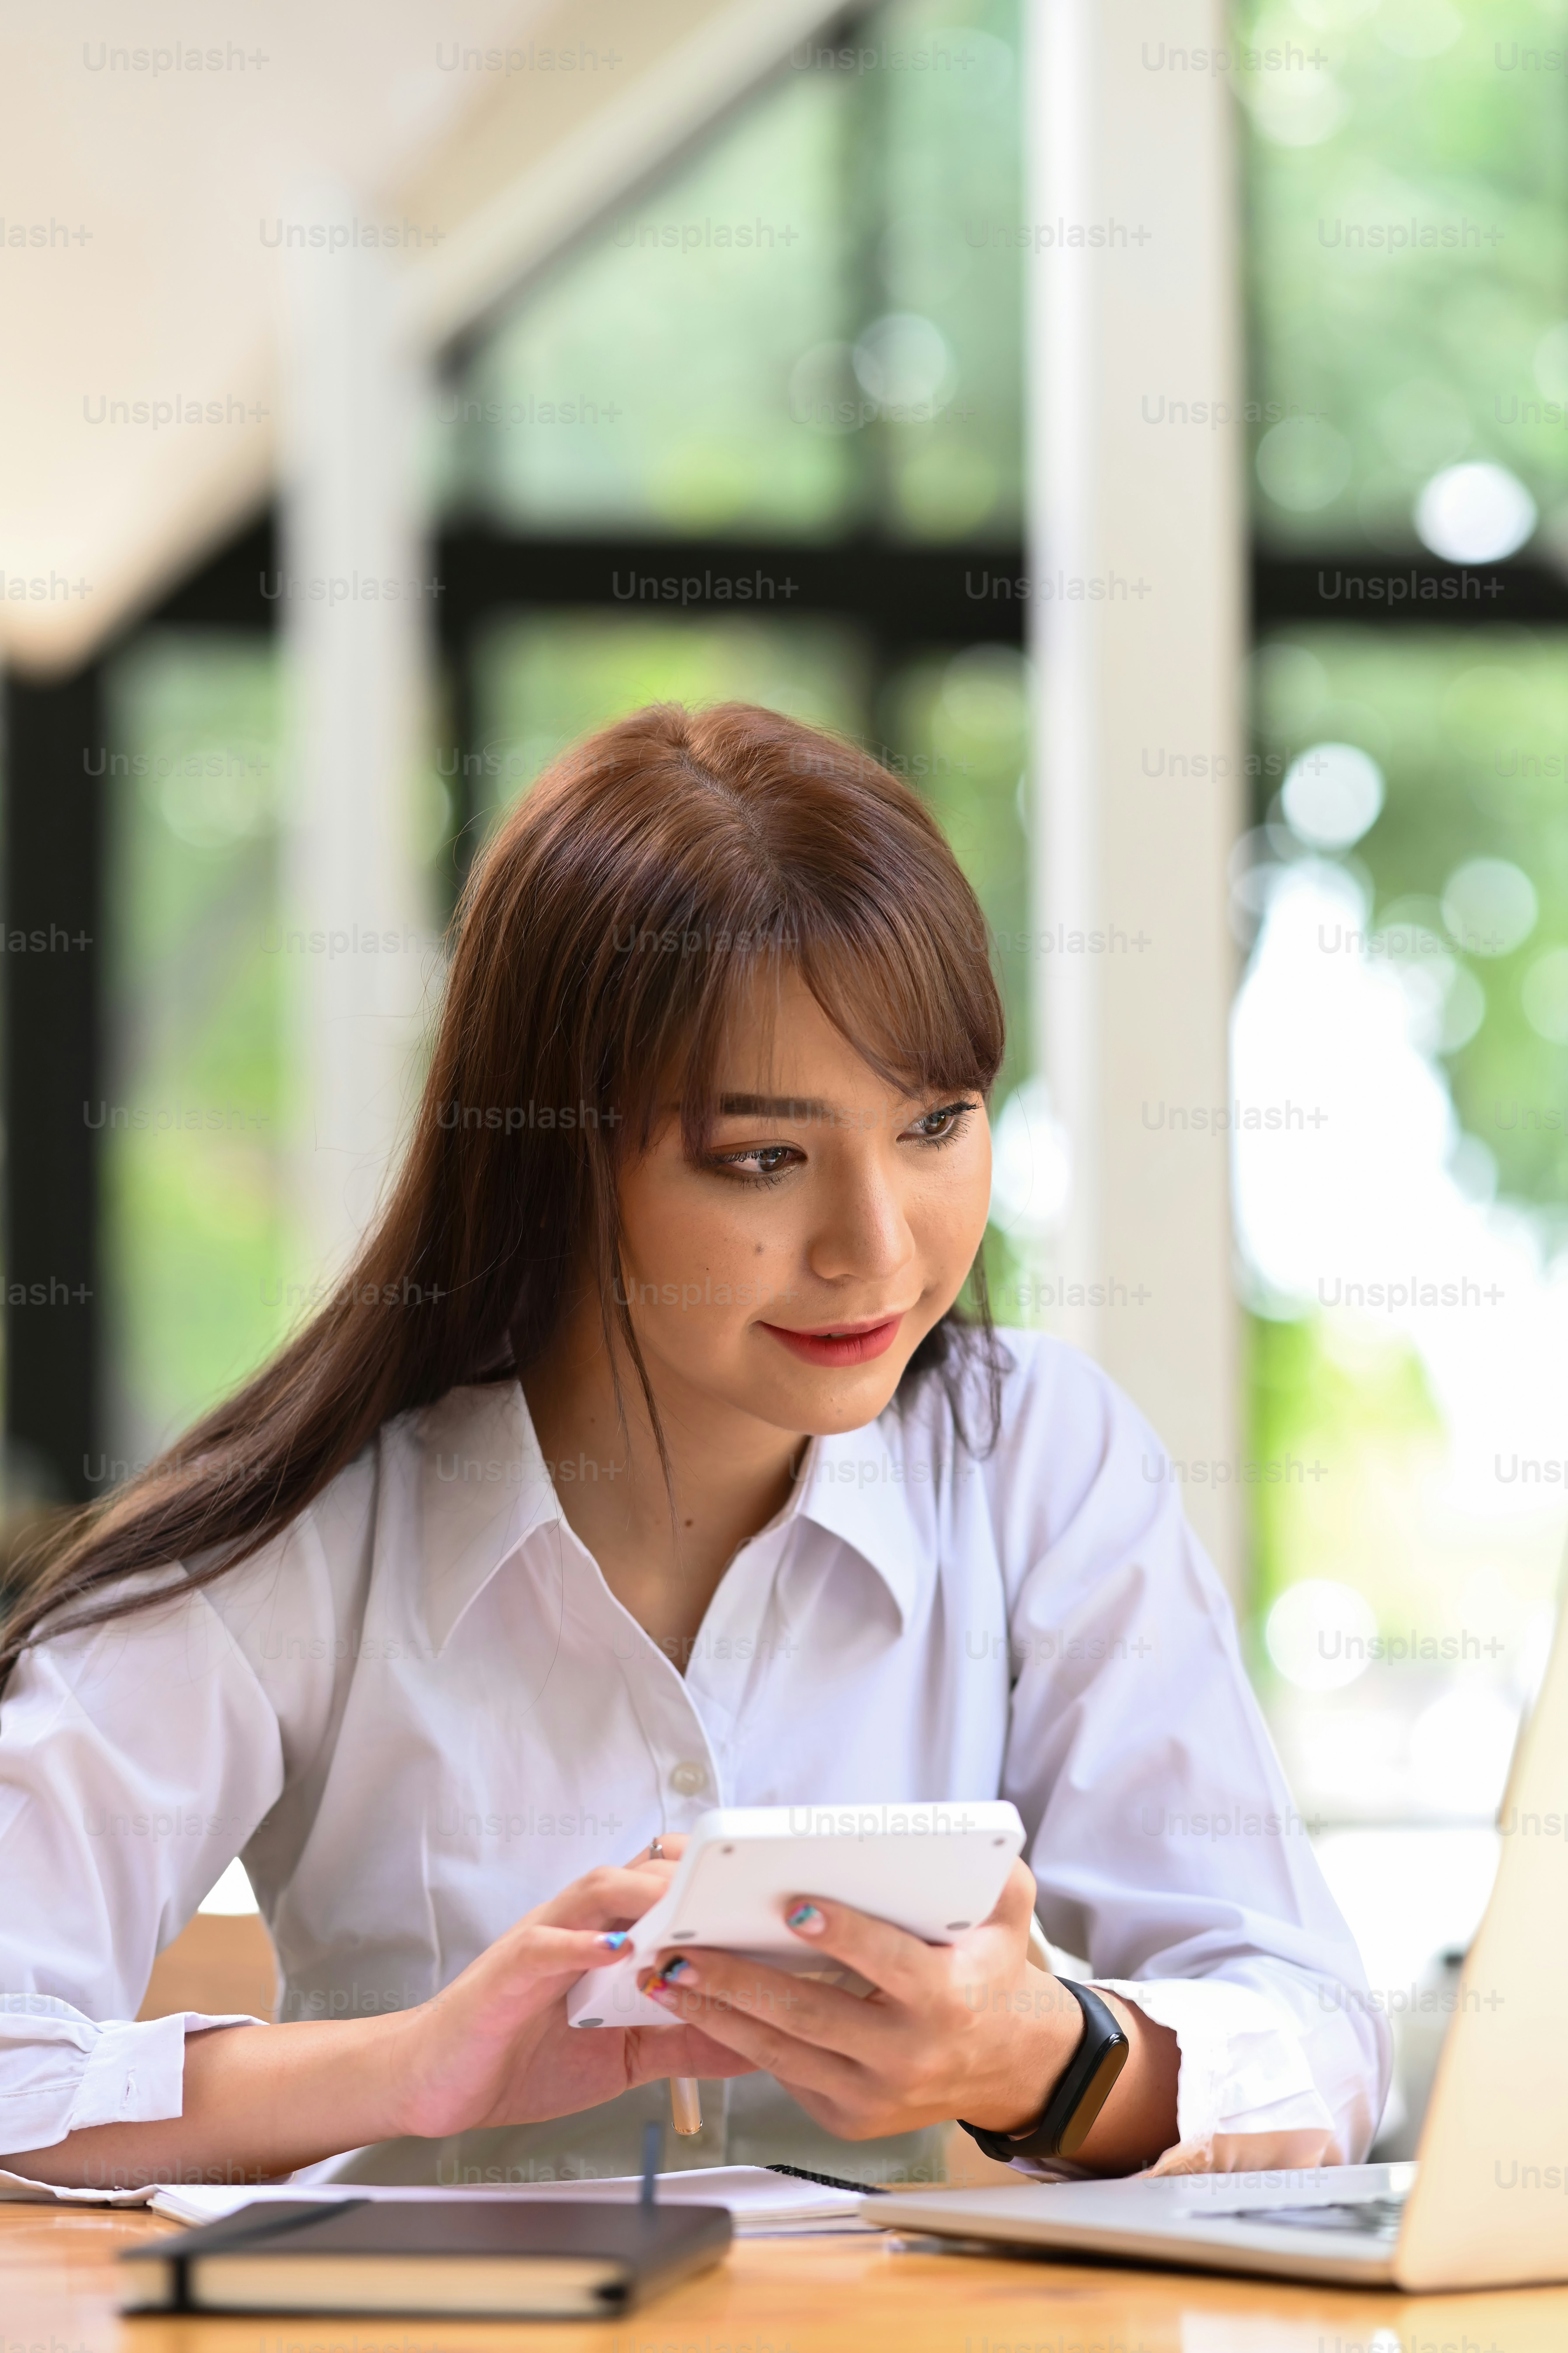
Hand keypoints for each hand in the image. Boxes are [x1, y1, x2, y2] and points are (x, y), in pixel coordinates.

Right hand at [391, 1845, 754, 2139]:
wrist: (439, 2082)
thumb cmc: (523, 2058)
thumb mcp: (621, 2055)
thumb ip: (681, 2042)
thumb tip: (753, 2046)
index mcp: (605, 1940)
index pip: (664, 1889)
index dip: (712, 1885)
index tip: (764, 1897)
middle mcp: (577, 1927)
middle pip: (640, 1872)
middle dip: (693, 1874)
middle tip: (744, 1888)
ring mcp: (541, 1942)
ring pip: (597, 1890)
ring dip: (645, 1894)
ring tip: (688, 1908)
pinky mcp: (507, 1972)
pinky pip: (546, 1945)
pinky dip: (581, 1944)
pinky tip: (615, 1950)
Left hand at [638, 1858, 1079, 2143]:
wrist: (1007, 2066)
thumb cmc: (993, 1976)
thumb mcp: (1009, 1920)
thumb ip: (996, 1877)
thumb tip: (969, 1841)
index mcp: (945, 2000)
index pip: (885, 1963)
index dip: (841, 1934)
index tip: (792, 1907)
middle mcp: (906, 2056)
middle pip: (809, 2014)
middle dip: (738, 1982)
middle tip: (683, 1951)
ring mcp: (872, 2096)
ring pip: (780, 2053)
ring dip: (715, 2015)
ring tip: (666, 1978)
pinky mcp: (846, 2117)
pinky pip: (786, 2074)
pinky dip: (738, 2041)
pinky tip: (700, 2010)